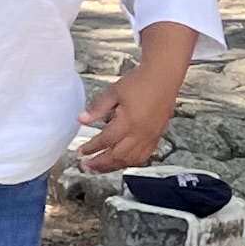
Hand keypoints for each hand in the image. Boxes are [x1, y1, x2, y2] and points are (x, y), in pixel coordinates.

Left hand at [77, 56, 182, 174]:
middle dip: (99, 163)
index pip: (105, 141)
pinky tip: (120, 163)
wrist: (164, 77)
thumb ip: (97, 108)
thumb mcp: (114, 92)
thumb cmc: (140, 81)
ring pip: (129, 160)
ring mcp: (150, 137)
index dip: (91, 148)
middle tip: (85, 166)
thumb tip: (81, 120)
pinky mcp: (156, 137)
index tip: (80, 152)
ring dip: (112, 167)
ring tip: (98, 168)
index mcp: (128, 121)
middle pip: (117, 156)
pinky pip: (142, 157)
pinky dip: (129, 163)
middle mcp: (140, 133)